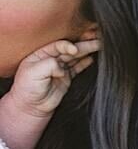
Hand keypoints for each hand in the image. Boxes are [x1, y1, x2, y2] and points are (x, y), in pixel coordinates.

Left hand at [0, 34, 100, 148]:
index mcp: (41, 54)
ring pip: (76, 57)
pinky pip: (77, 68)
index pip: (58, 45)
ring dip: (87, 52)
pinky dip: (85, 63)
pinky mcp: (66, 77)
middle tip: (97, 42)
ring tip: (99, 46)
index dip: (67, 46)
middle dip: (83, 45)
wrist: (31, 107)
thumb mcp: (33, 73)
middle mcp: (51, 59)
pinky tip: (92, 59)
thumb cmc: (27, 89)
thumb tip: (63, 67)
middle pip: (70, 49)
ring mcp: (60, 68)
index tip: (74, 50)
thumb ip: (49, 65)